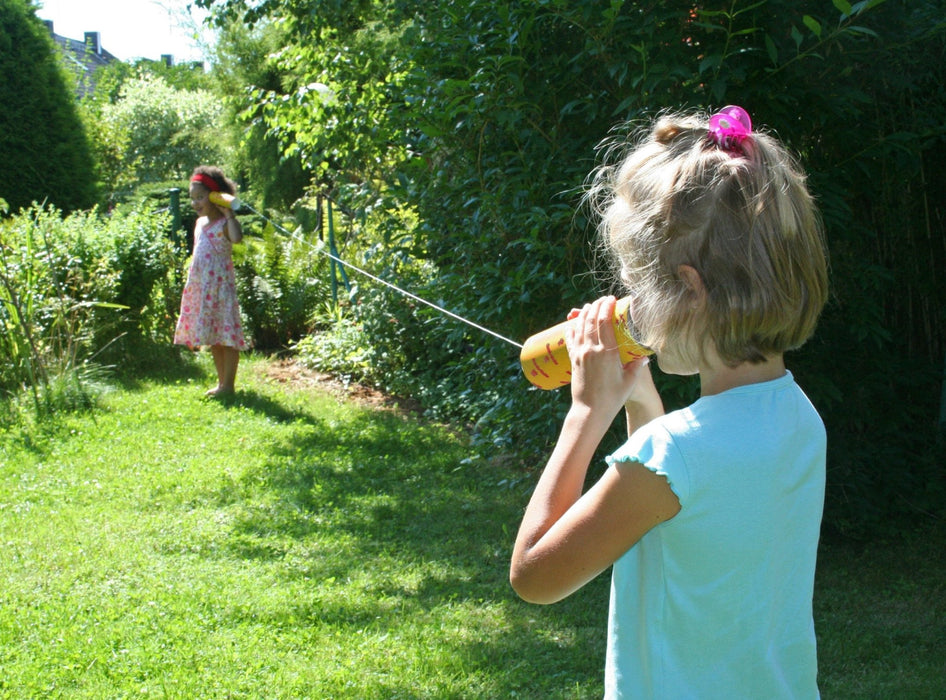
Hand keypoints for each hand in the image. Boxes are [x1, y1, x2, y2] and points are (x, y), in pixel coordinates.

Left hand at [565, 296, 650, 419]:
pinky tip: (572, 324)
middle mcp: (592, 350)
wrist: (590, 411)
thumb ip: (636, 367)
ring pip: (580, 327)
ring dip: (584, 314)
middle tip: (601, 300)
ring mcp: (580, 354)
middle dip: (596, 306)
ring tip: (589, 306)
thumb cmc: (612, 398)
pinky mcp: (573, 360)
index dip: (607, 307)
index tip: (611, 299)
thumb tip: (644, 357)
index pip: (605, 321)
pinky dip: (572, 329)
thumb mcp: (629, 381)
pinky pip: (571, 340)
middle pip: (591, 320)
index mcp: (608, 352)